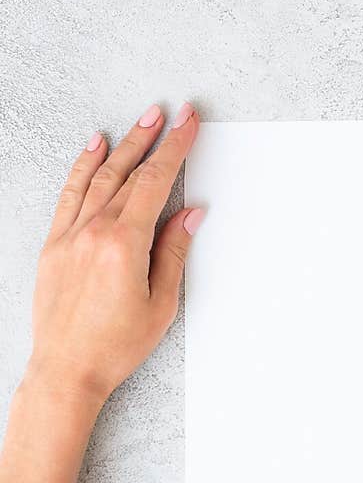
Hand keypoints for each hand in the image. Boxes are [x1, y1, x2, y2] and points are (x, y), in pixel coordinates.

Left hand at [27, 102, 203, 406]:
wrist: (67, 369)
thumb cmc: (114, 346)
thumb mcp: (160, 305)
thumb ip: (172, 254)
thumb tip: (187, 217)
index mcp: (124, 245)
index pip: (154, 184)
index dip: (174, 149)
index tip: (187, 123)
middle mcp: (93, 232)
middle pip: (127, 173)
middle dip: (151, 139)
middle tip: (169, 113)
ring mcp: (70, 235)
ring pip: (98, 178)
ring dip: (121, 146)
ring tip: (140, 122)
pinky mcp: (54, 244)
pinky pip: (70, 194)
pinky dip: (83, 167)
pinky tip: (94, 148)